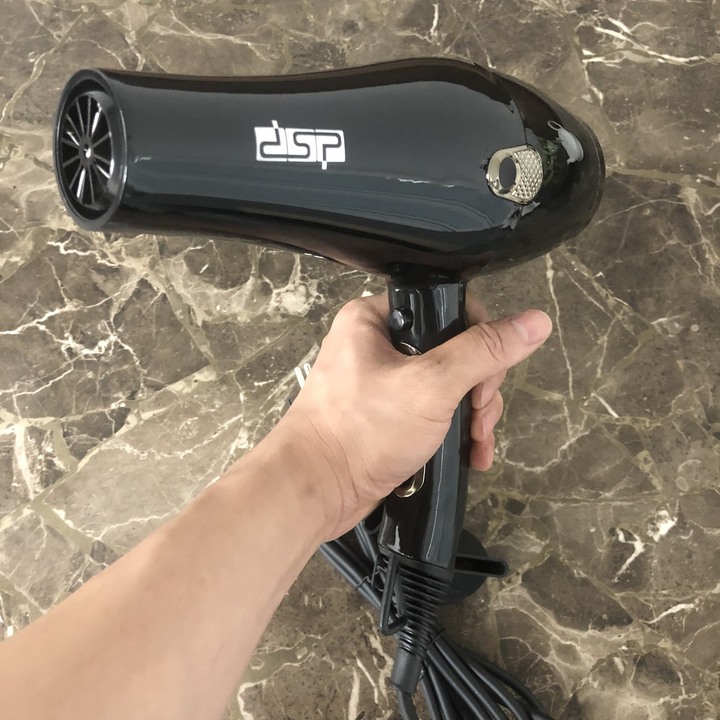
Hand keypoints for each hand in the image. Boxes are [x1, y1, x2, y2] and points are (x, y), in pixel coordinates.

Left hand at [276, 293, 551, 539]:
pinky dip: (454, 432)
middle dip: (479, 390)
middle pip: (456, 351)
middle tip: (480, 419)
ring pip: (449, 386)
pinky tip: (470, 455)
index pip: (449, 309)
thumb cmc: (359, 431)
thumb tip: (533, 322)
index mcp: (376, 319)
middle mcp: (377, 345)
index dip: (480, 341)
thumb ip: (484, 352)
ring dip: (472, 416)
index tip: (487, 378)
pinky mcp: (387, 418)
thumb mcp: (431, 385)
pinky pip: (434, 413)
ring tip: (477, 445)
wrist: (315, 491)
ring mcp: (383, 384)